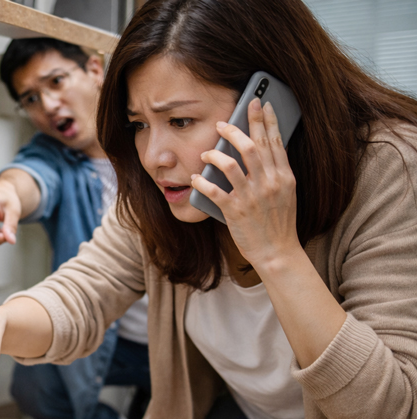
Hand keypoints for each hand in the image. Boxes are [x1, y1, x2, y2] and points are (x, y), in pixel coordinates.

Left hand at [191, 99, 299, 270]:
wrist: (277, 252)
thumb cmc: (279, 223)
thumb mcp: (287, 193)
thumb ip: (277, 171)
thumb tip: (266, 148)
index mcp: (284, 176)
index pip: (274, 141)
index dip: (266, 119)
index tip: (259, 103)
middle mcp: (269, 183)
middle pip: (251, 146)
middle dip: (235, 129)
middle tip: (221, 123)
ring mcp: (252, 197)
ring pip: (230, 165)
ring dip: (214, 155)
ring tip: (205, 154)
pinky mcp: (236, 211)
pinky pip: (214, 191)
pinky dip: (201, 183)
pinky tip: (194, 179)